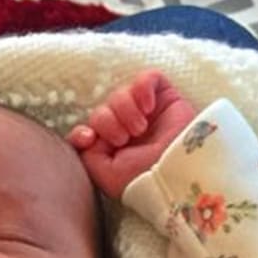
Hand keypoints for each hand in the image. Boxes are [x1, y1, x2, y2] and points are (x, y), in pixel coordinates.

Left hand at [68, 72, 198, 198]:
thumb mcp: (106, 176)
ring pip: (120, 93)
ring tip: (140, 127)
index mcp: (111, 151)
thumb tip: (86, 134)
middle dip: (108, 122)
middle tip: (124, 138)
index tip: (90, 138)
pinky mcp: (164, 97)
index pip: (85, 133)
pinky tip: (148, 106)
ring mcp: (145, 113)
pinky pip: (146, 77)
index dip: (81, 132)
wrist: (177, 170)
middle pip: (101, 110)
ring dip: (125, 109)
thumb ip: (86, 155)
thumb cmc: (144, 179)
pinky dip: (142, 88)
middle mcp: (126, 131)